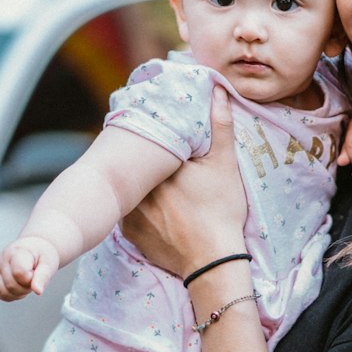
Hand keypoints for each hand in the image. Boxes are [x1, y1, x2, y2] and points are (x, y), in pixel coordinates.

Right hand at [0, 236, 59, 300]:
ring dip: (19, 293)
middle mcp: (1, 260)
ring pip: (4, 292)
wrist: (33, 248)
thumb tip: (38, 292)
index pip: (19, 273)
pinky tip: (20, 286)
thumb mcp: (48, 263)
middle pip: (12, 285)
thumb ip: (43, 276)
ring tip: (26, 280)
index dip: (31, 278)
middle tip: (33, 276)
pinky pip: (0, 294)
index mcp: (16, 252)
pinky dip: (12, 295)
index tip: (35, 271)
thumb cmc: (42, 255)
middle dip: (26, 287)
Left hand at [121, 87, 247, 275]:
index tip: (153, 136)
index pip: (145, 144)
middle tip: (158, 165)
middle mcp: (137, 187)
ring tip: (155, 188)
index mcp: (157, 166)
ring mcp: (130, 212)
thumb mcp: (224, 165)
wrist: (212, 261)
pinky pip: (127, 215)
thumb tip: (217, 90)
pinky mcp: (130, 234)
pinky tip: (153, 211)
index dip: (149, 139)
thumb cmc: (220, 211)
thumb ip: (220, 125)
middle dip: (140, 164)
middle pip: (133, 169)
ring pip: (129, 191)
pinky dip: (137, 211)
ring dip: (136, 188)